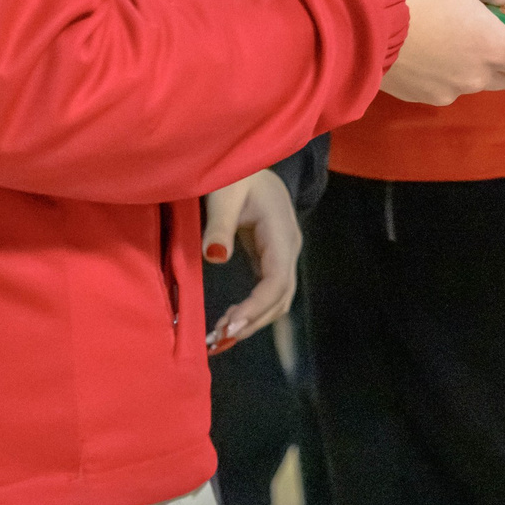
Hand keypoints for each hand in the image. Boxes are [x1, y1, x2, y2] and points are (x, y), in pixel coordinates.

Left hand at [202, 169, 298, 351]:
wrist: (250, 164)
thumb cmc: (235, 176)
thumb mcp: (224, 195)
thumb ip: (220, 225)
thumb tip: (216, 257)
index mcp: (280, 233)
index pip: (277, 281)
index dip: (256, 307)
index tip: (230, 326)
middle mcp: (288, 248)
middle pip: (280, 296)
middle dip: (253, 321)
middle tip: (220, 340)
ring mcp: (282, 254)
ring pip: (277, 299)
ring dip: (253, 321)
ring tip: (222, 336)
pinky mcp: (272, 258)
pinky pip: (268, 292)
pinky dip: (252, 311)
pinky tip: (229, 320)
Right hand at [381, 0, 504, 103]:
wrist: (359, 24)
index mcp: (495, 46)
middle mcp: (477, 76)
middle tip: (496, 32)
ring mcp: (448, 90)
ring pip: (474, 79)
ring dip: (473, 62)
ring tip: (450, 34)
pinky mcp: (421, 96)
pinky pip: (444, 84)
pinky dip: (444, 69)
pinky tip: (424, 47)